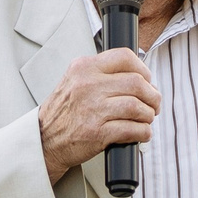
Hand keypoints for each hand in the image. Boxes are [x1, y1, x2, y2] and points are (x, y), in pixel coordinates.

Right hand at [38, 49, 159, 183]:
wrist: (43, 139)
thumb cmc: (62, 112)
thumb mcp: (74, 81)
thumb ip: (100, 73)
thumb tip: (138, 77)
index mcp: (83, 68)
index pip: (124, 57)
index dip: (143, 69)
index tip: (147, 80)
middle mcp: (88, 86)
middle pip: (136, 83)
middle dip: (152, 96)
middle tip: (153, 104)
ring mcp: (92, 110)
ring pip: (137, 107)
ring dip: (148, 115)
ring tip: (146, 119)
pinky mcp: (97, 133)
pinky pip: (132, 130)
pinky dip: (143, 132)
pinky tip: (141, 133)